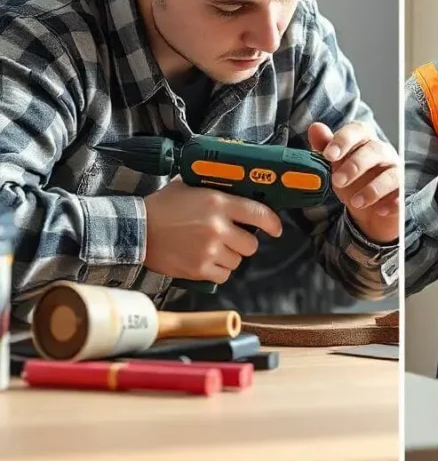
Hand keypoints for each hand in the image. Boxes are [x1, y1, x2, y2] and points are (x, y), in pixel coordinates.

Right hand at [143, 177, 281, 283]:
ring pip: (238, 261)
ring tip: (214, 248)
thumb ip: (212, 187)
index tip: (276, 228)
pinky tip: (207, 261)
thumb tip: (233, 185)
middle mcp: (217, 227)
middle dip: (244, 242)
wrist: (137, 230)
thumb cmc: (162, 207)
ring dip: (230, 256)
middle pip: (251, 244)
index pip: (258, 213)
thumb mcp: (187, 186)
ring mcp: (209, 250)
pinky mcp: (199, 269)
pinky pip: (224, 275)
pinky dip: (219, 270)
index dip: (272, 222)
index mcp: (218, 203)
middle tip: (232, 238)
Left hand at [309, 121, 398, 243]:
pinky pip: (402, 195)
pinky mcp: (402, 193)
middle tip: (337, 181)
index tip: (328, 155)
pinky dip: (392, 202)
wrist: (366, 211)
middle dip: (355, 165)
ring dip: (373, 189)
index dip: (344, 139)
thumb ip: (325, 146)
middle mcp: (383, 153)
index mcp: (364, 141)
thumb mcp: (334, 166)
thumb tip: (315, 128)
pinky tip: (379, 210)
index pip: (358, 130)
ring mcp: (395, 172)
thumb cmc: (350, 180)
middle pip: (375, 150)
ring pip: (391, 174)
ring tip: (356, 202)